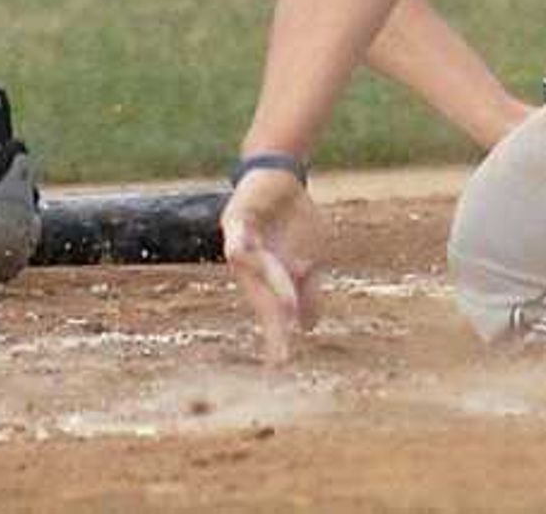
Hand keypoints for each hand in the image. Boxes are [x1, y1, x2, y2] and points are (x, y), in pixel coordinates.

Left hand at [220, 164, 320, 363]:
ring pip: (254, 272)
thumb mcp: (309, 258)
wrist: (281, 177)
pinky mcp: (236, 219)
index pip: (272, 314)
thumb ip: (307, 290)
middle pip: (260, 300)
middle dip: (273, 324)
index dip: (276, 338)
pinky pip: (237, 234)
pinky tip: (241, 254)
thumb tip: (308, 327)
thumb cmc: (293, 220)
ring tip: (287, 308)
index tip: (281, 367)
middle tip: (281, 352)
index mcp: (267, 279)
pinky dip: (241, 245)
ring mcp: (240, 242)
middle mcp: (249, 267)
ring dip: (272, 288)